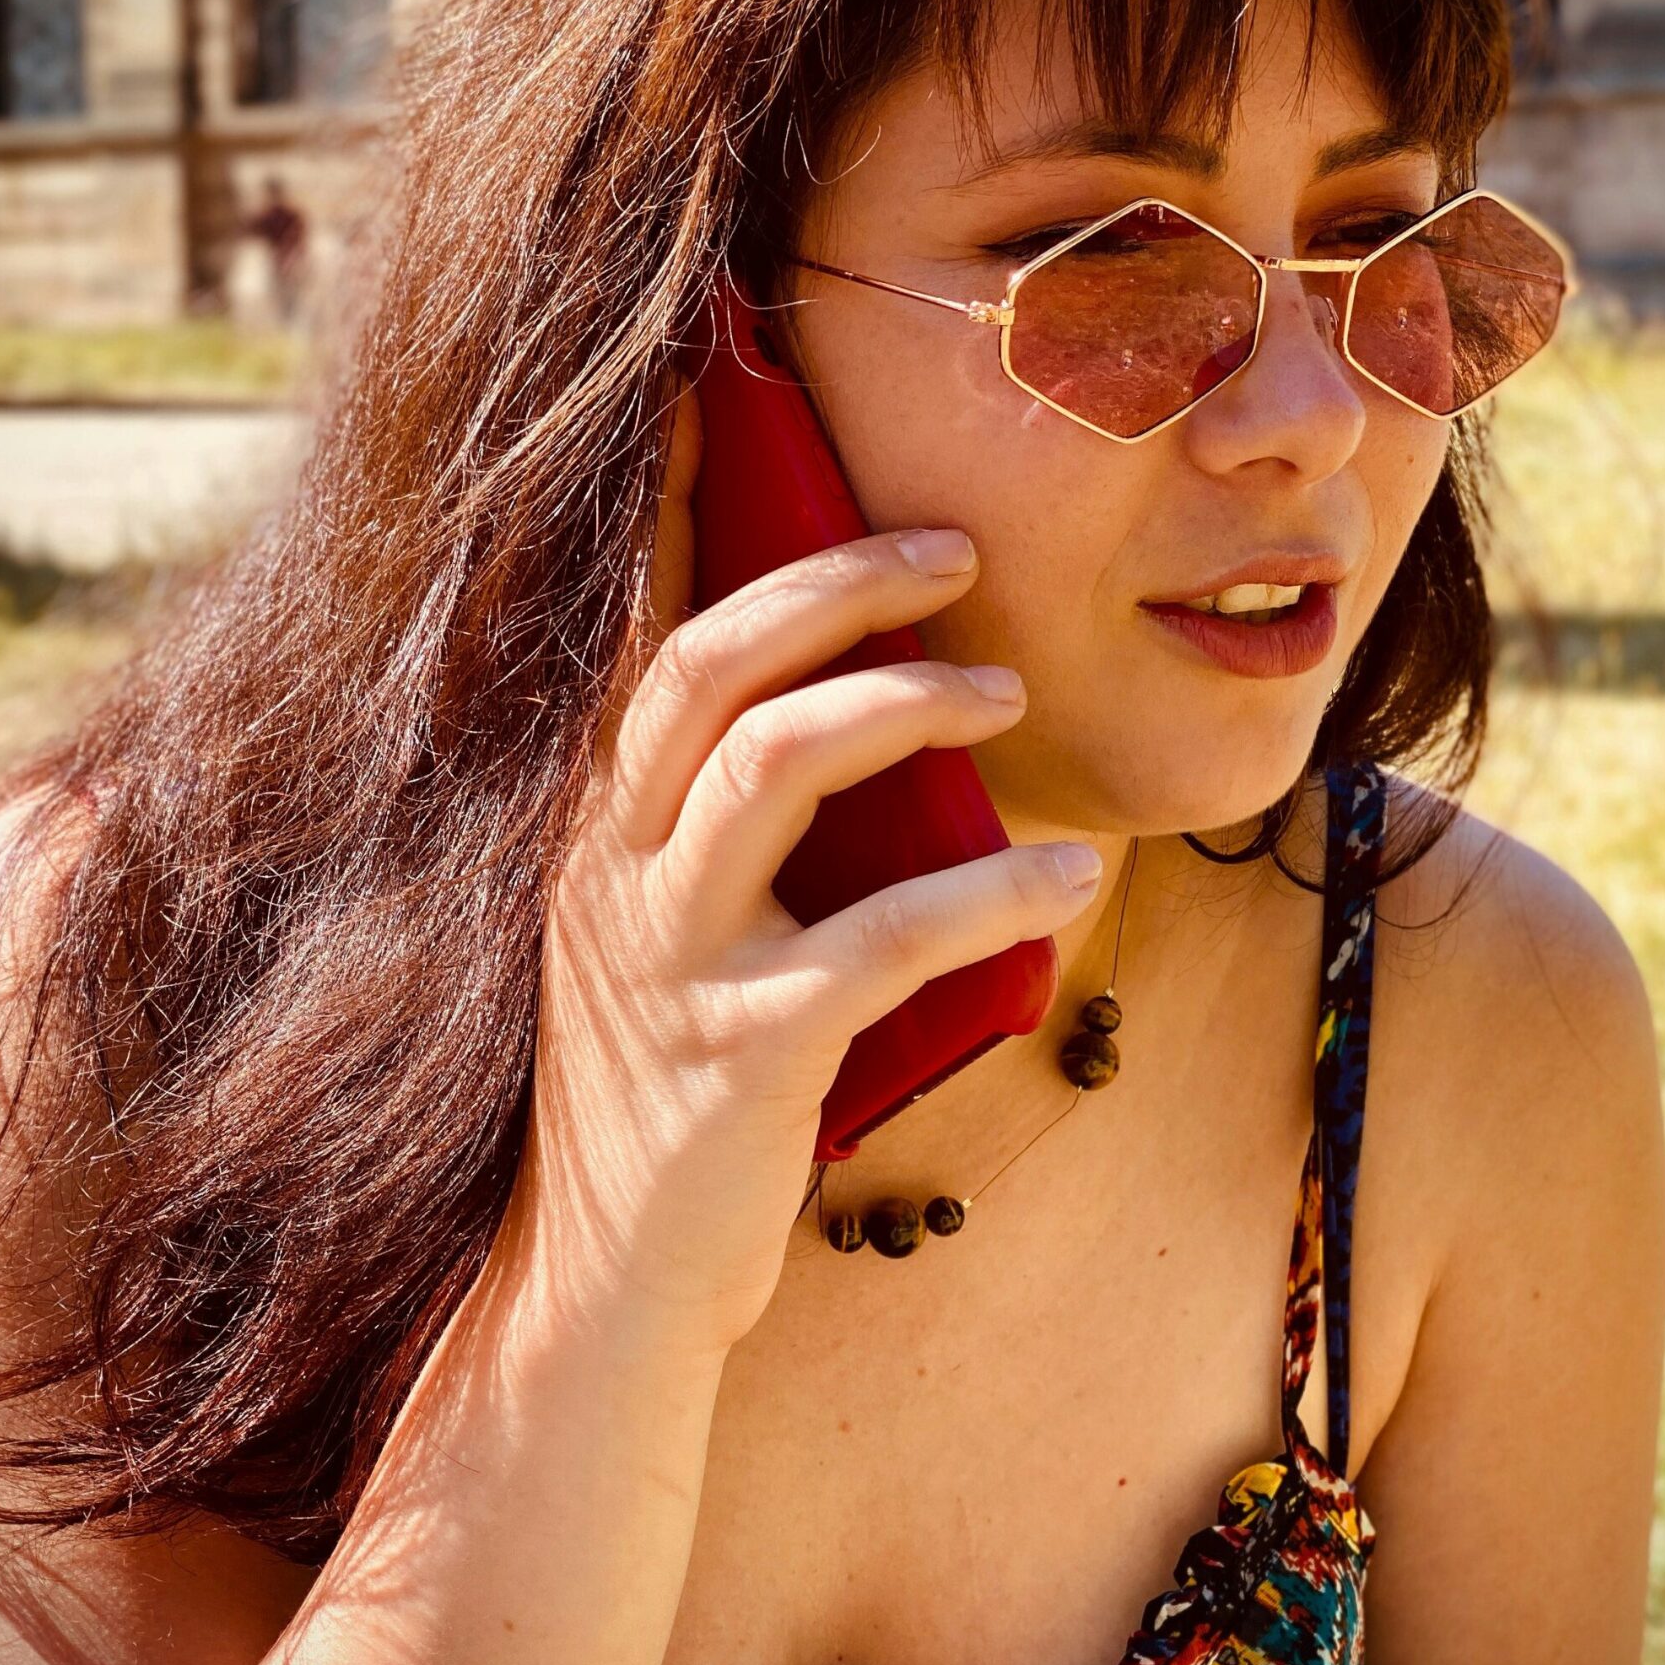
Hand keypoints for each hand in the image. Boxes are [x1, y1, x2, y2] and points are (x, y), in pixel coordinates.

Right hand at [508, 381, 1103, 1354]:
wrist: (609, 1290)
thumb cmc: (674, 1090)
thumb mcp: (677, 935)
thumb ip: (730, 826)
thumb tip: (867, 716)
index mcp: (591, 823)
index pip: (627, 626)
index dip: (668, 497)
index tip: (715, 374)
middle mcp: (604, 868)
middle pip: (705, 665)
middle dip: (830, 581)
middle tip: (951, 551)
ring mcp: (660, 959)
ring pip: (770, 767)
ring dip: (903, 705)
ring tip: (1008, 690)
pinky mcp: (739, 1055)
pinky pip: (880, 939)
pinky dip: (990, 892)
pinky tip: (1073, 872)